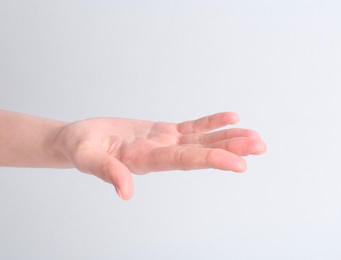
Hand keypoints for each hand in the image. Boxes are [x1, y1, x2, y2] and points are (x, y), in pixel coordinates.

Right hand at [55, 112, 265, 199]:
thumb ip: (107, 172)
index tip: (240, 163)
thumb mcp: (87, 158)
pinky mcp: (162, 132)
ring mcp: (164, 143)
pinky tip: (230, 118)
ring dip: (227, 137)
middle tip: (260, 145)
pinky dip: (211, 122)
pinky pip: (191, 127)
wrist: (81, 140)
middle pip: (201, 152)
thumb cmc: (81, 148)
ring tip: (253, 136)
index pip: (184, 161)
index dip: (212, 160)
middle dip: (230, 149)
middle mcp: (161, 155)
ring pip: (201, 140)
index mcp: (146, 161)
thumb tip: (126, 193)